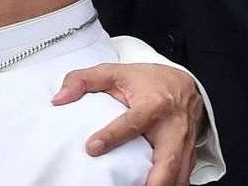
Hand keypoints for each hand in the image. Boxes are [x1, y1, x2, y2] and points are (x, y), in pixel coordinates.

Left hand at [52, 63, 202, 185]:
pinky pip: (184, 175)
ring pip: (179, 173)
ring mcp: (183, 143)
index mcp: (152, 104)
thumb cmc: (149, 80)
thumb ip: (83, 81)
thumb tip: (59, 99)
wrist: (186, 85)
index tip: (92, 148)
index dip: (112, 135)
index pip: (132, 122)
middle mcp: (172, 126)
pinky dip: (175, 185)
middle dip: (156, 181)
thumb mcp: (114, 73)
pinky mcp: (188, 154)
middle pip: (167, 159)